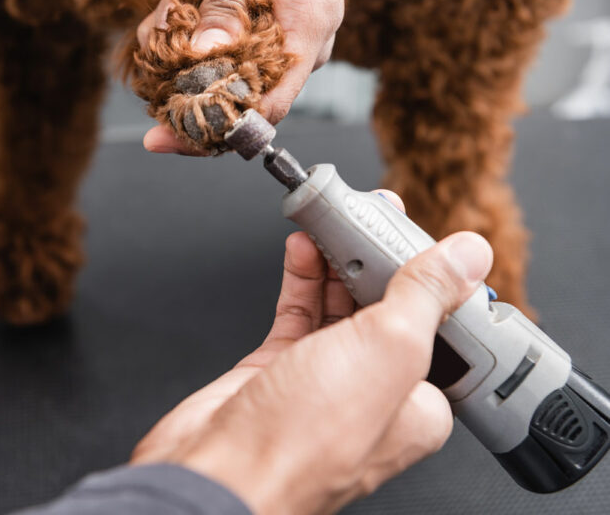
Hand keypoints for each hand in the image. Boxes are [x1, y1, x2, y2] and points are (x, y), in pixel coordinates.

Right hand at [131, 191, 493, 514]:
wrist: (218, 470)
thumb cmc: (302, 442)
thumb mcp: (388, 350)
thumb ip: (426, 295)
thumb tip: (469, 254)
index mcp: (416, 403)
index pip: (440, 327)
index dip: (432, 276)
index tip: (422, 235)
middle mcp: (371, 393)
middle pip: (385, 309)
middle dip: (378, 258)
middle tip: (372, 216)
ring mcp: (322, 380)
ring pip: (337, 306)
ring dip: (335, 262)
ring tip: (335, 221)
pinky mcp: (278, 370)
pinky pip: (297, 313)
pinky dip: (300, 278)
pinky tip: (302, 250)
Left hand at [139, 0, 349, 154]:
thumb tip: (206, 61)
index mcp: (309, 21)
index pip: (268, 106)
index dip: (214, 129)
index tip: (161, 136)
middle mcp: (302, 40)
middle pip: (239, 96)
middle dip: (183, 79)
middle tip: (154, 34)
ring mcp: (285, 35)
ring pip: (223, 73)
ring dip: (178, 51)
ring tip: (166, 4)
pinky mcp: (267, 26)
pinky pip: (224, 50)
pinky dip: (188, 35)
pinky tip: (174, 6)